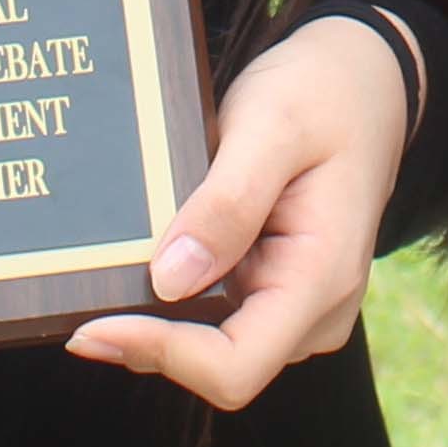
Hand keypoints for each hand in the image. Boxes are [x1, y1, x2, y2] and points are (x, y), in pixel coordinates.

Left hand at [66, 13, 407, 409]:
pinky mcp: (277, 293)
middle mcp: (316, 312)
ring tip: (116, 260)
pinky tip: (149, 254)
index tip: (92, 326)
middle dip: (148, 335)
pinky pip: (215, 317)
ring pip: (209, 348)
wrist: (365, 80)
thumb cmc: (322, 93)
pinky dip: (172, 297)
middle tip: (82, 290)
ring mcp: (298, 308)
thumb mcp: (272, 126)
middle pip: (215, 366)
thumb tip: (170, 282)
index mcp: (323, 278)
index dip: (160, 355)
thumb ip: (227, 203)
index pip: (234, 365)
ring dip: (156, 317)